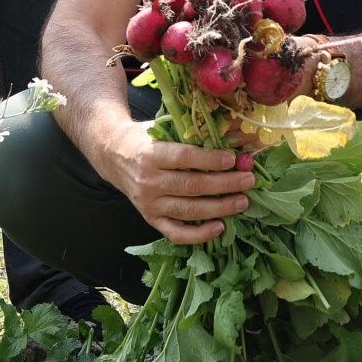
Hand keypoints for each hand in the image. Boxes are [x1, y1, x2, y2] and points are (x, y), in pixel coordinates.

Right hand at [97, 119, 255, 244]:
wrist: (113, 154)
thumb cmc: (145, 137)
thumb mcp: (164, 126)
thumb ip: (194, 132)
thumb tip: (234, 133)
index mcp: (150, 153)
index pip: (184, 158)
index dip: (210, 160)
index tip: (234, 159)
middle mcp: (148, 181)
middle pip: (191, 186)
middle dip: (224, 185)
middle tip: (248, 181)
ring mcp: (148, 203)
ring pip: (188, 211)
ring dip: (219, 208)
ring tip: (243, 202)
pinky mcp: (150, 219)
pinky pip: (176, 233)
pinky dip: (199, 235)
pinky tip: (220, 227)